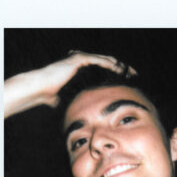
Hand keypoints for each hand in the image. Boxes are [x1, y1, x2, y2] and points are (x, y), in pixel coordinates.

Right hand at [4, 51, 135, 117]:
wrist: (41, 89)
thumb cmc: (52, 97)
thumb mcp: (72, 100)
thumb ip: (80, 103)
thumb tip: (84, 118)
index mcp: (83, 71)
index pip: (104, 71)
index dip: (117, 76)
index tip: (129, 83)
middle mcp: (83, 62)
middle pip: (109, 64)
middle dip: (122, 69)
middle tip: (135, 76)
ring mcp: (81, 59)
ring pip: (106, 60)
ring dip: (120, 66)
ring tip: (131, 72)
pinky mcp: (79, 58)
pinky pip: (99, 60)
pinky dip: (110, 64)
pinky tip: (120, 70)